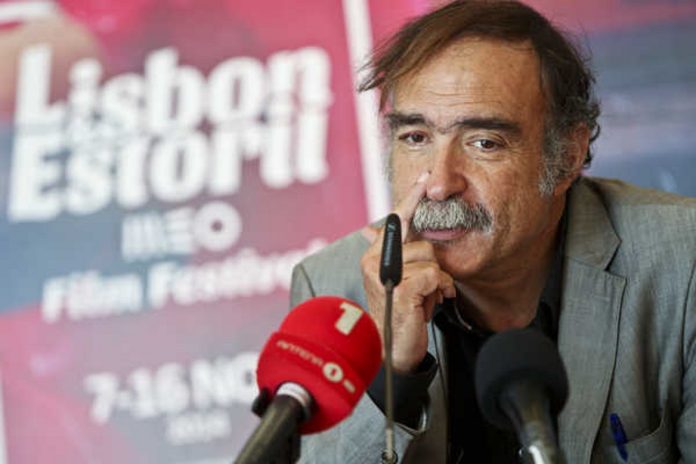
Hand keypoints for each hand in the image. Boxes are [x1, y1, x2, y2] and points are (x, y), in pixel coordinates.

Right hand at [360, 173, 455, 373]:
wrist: (394, 348)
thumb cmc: (400, 312)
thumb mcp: (398, 278)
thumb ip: (396, 253)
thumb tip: (370, 228)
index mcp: (375, 254)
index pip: (396, 220)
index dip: (412, 198)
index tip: (425, 178)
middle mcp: (375, 260)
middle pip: (424, 243)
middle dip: (434, 267)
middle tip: (427, 288)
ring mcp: (385, 274)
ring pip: (431, 259)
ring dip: (438, 281)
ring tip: (427, 297)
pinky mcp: (398, 289)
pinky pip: (434, 275)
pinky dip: (440, 290)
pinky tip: (430, 304)